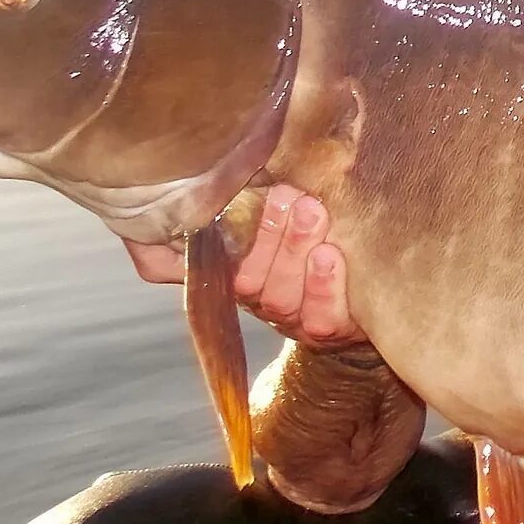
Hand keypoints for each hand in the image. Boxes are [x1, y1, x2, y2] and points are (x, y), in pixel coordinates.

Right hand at [120, 181, 361, 345]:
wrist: (366, 265)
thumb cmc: (301, 230)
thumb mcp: (253, 213)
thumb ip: (206, 214)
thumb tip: (158, 216)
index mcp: (237, 272)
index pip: (212, 266)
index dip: (220, 239)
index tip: (233, 197)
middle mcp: (260, 299)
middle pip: (250, 281)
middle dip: (268, 235)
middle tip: (288, 195)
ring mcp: (295, 317)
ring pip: (282, 297)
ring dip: (294, 250)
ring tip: (312, 212)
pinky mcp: (333, 327)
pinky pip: (322, 319)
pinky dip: (324, 287)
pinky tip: (330, 255)